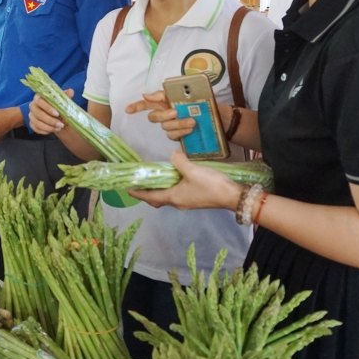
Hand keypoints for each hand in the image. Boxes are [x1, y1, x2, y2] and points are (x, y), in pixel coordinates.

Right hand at [27, 91, 71, 134]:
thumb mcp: (63, 101)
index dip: (48, 108)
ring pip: (37, 122)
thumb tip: (70, 91)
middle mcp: (33, 106)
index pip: (40, 101)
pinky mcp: (32, 124)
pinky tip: (53, 130)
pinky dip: (45, 131)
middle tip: (60, 124)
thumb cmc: (59, 107)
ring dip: (48, 127)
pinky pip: (36, 129)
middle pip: (38, 113)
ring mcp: (31, 115)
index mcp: (39, 97)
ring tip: (59, 128)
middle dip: (50, 120)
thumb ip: (65, 96)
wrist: (57, 116)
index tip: (57, 114)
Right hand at [128, 91, 198, 141]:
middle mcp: (166, 114)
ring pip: (166, 127)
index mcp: (165, 103)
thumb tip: (145, 95)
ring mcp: (172, 126)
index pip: (146, 104)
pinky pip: (174, 135)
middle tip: (175, 112)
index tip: (127, 110)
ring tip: (191, 122)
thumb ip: (163, 95)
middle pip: (154, 117)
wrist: (217, 115)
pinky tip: (190, 129)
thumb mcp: (183, 94)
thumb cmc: (200, 102)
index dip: (136, 107)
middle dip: (163, 115)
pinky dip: (182, 132)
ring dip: (178, 124)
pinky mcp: (179, 136)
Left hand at [128, 150, 243, 210]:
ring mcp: (186, 202)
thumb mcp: (192, 170)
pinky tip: (173, 177)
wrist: (232, 196)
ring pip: (166, 196)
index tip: (126, 188)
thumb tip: (173, 156)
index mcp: (173, 197)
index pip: (149, 196)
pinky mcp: (194, 199)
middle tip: (139, 182)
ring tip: (153, 178)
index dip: (137, 192)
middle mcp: (177, 202)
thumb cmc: (210, 185)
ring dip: (158, 189)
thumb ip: (179, 161)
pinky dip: (169, 187)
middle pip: (156, 199)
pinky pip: (176, 194)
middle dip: (146, 193)